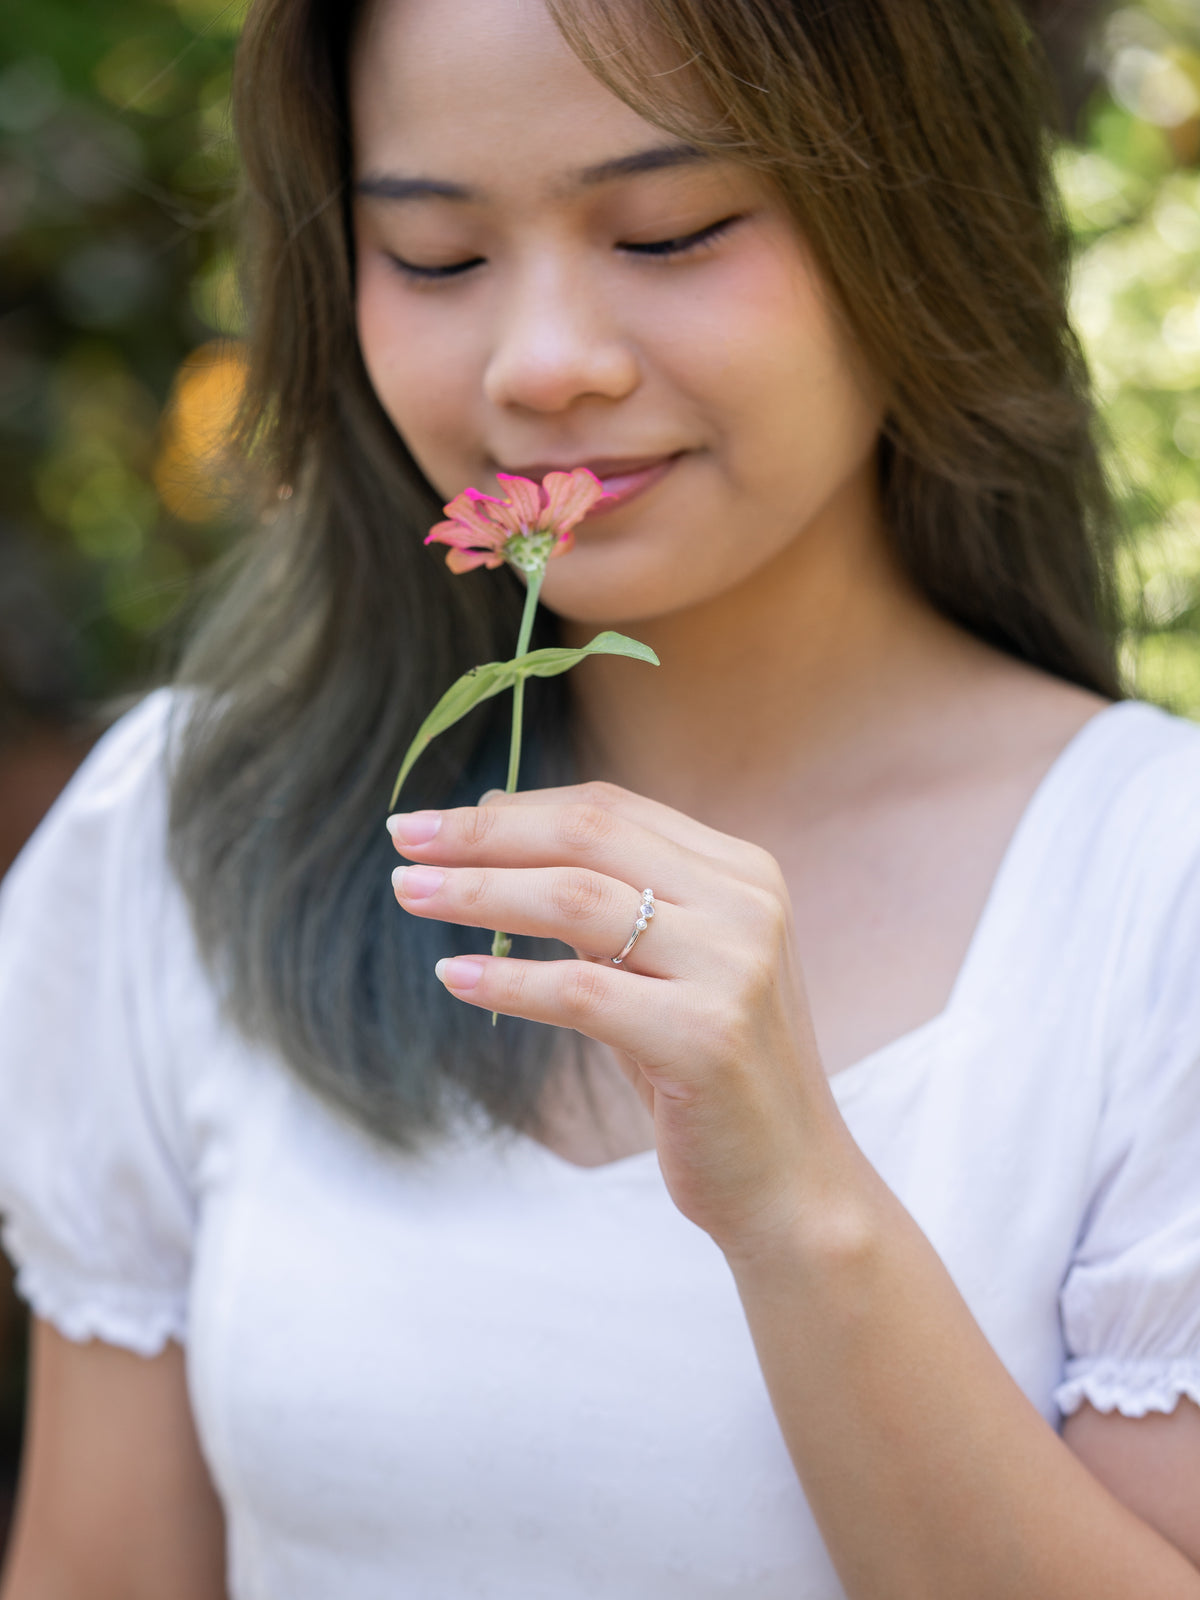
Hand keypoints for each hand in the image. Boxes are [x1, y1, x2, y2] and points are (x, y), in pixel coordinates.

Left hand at [388, 781, 853, 1257]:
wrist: (788, 1181)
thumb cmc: (704, 1071)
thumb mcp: (661, 967)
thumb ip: (604, 902)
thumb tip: (492, 825)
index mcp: (739, 872)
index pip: (610, 809)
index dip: (514, 809)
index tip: (435, 822)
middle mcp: (745, 903)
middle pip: (589, 837)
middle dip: (483, 835)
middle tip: (403, 838)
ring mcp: (734, 966)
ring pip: (578, 901)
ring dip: (478, 892)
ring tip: (409, 893)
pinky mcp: (707, 1036)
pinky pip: (582, 990)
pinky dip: (508, 980)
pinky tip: (454, 977)